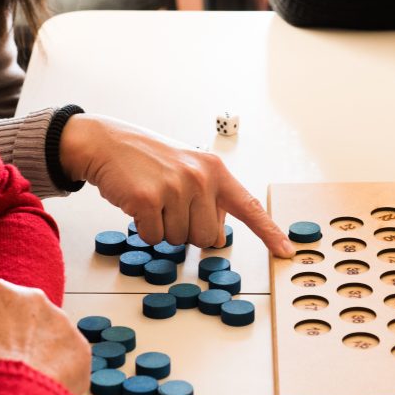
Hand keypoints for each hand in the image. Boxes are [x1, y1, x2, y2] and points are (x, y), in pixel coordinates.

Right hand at [0, 279, 90, 394]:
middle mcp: (33, 297)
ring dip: (43, 354)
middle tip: (9, 367)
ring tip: (27, 384)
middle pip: (28, 317)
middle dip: (22, 338)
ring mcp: (61, 320)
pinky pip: (70, 359)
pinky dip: (62, 373)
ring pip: (52, 336)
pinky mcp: (81, 345)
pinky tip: (45, 391)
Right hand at [58, 114, 295, 257]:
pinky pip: (154, 238)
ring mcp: (175, 187)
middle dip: (187, 230)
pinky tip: (138, 204)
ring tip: (153, 201)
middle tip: (170, 205)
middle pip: (207, 237)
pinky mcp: (147, 199)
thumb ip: (209, 201)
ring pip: (180, 240)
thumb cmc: (149, 160)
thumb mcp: (189, 171)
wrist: (107, 143)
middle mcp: (200, 178)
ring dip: (164, 229)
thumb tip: (219, 237)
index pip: (249, 208)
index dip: (269, 233)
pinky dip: (144, 229)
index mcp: (216, 172)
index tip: (286, 252)